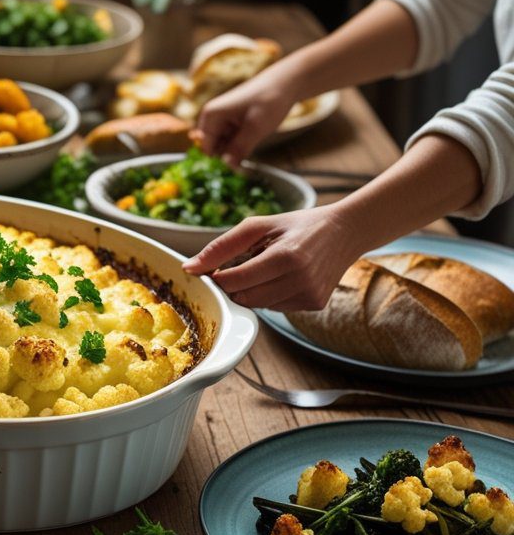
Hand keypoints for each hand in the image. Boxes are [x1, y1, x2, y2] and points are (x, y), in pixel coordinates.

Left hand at [182, 207, 366, 310]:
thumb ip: (221, 247)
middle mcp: (301, 279)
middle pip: (244, 298)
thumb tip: (189, 269)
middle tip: (244, 265)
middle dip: (235, 285)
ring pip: (258, 306)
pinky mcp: (314, 304)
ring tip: (267, 268)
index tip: (218, 268)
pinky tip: (283, 278)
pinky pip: (275, 308)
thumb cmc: (296, 226)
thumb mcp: (258, 226)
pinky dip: (270, 296)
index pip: (234, 281)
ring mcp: (310, 295)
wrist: (345, 232)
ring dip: (252, 291)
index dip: (219, 277)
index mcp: (286, 256)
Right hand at [196, 73, 296, 166]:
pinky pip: (230, 141)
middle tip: (246, 158)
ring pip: (222, 146)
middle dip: (227, 157)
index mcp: (211, 115)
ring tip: (252, 143)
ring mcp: (222, 120)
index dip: (219, 161)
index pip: (206, 148)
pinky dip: (240, 145)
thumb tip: (227, 168)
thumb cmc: (270, 100)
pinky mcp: (231, 123)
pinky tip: (252, 140)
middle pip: (213, 148)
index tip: (236, 168)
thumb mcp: (255, 128)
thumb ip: (239, 149)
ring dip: (235, 151)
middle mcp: (212, 117)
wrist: (286, 83)